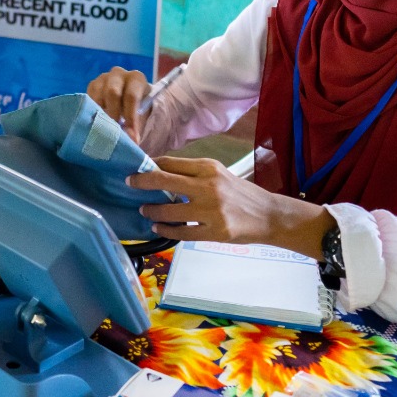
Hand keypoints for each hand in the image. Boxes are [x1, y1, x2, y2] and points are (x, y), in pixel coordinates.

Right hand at [87, 67, 150, 133]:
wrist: (126, 100)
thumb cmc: (136, 108)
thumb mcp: (140, 115)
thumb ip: (135, 126)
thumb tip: (131, 140)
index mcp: (136, 78)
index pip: (131, 96)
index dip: (130, 117)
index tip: (130, 135)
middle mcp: (119, 74)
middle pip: (112, 92)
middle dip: (112, 114)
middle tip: (113, 131)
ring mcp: (103, 78)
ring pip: (97, 96)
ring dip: (100, 114)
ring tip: (104, 129)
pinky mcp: (92, 85)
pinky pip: (88, 98)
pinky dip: (92, 112)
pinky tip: (96, 122)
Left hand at [129, 156, 334, 257]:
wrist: (268, 215)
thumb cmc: (239, 193)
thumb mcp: (218, 174)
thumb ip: (192, 173)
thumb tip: (159, 171)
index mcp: (209, 168)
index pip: (171, 163)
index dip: (149, 166)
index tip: (136, 170)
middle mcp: (209, 186)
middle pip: (165, 181)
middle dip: (141, 182)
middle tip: (128, 183)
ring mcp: (211, 211)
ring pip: (170, 210)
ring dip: (151, 210)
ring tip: (144, 210)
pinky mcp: (214, 232)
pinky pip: (181, 232)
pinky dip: (165, 230)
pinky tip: (158, 227)